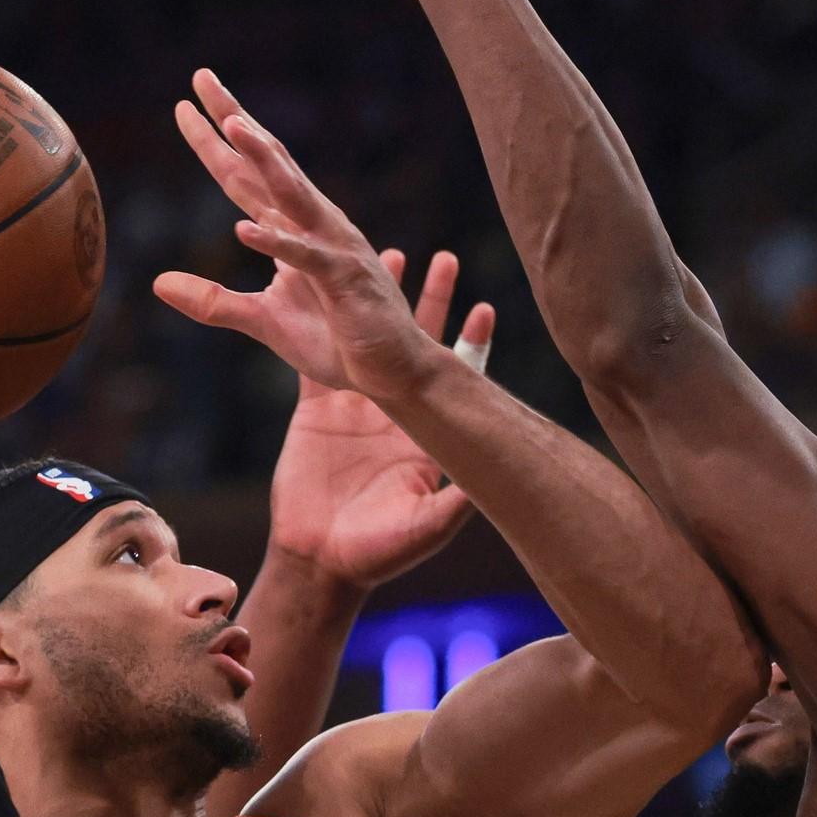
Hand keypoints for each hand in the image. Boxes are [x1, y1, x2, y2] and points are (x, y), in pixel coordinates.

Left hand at [153, 68, 466, 401]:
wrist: (393, 372)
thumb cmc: (336, 341)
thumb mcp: (262, 322)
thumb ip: (213, 302)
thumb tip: (158, 284)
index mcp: (291, 231)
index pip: (244, 177)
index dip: (215, 141)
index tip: (183, 105)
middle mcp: (312, 226)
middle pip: (267, 165)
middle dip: (235, 121)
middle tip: (202, 79)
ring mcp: (331, 248)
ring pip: (293, 195)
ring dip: (264, 160)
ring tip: (233, 127)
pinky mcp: (344, 282)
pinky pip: (306, 259)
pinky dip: (278, 244)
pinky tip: (244, 230)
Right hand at [268, 249, 495, 588]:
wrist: (319, 561)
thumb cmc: (378, 554)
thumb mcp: (426, 527)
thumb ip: (456, 503)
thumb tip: (500, 477)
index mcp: (426, 432)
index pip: (455, 376)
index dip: (470, 342)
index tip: (485, 308)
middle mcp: (394, 411)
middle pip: (417, 343)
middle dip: (432, 300)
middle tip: (446, 259)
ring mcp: (355, 406)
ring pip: (367, 338)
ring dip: (376, 298)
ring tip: (391, 254)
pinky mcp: (316, 407)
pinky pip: (315, 354)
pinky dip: (318, 318)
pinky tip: (321, 283)